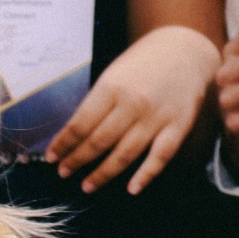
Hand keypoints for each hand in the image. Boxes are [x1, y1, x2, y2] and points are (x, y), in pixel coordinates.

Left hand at [47, 25, 219, 194]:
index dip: (63, 144)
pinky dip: (146, 175)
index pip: (80, 124)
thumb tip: (72, 134)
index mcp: (111, 87)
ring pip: (125, 154)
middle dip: (77, 160)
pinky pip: (160, 156)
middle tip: (64, 172)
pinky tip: (132, 189)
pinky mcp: (178, 126)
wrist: (186, 48)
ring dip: (103, 174)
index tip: (52, 157)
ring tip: (87, 185)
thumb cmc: (144, 63)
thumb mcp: (113, 73)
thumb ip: (96, 102)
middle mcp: (133, 103)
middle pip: (98, 141)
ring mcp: (157, 116)